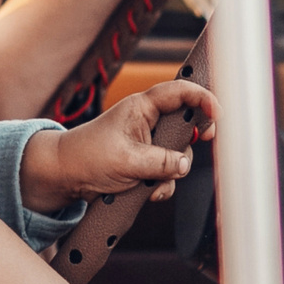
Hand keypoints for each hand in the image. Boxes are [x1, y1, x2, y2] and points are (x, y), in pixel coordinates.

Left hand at [19, 80, 218, 213]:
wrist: (66, 176)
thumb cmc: (88, 156)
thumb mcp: (127, 159)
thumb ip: (161, 161)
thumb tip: (185, 164)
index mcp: (141, 107)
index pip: (179, 92)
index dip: (202, 97)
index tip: (217, 113)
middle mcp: (148, 122)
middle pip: (186, 124)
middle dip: (191, 139)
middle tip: (202, 139)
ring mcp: (148, 143)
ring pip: (178, 154)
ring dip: (171, 171)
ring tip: (150, 180)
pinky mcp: (146, 163)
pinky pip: (168, 173)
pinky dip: (162, 184)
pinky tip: (147, 191)